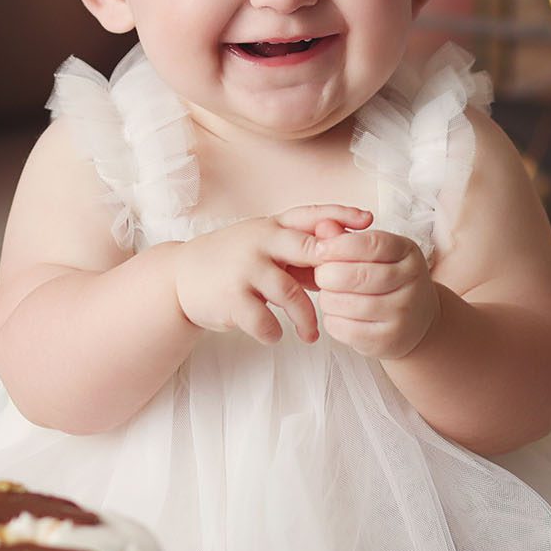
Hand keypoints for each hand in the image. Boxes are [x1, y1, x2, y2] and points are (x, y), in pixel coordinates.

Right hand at [173, 206, 371, 345]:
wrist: (181, 278)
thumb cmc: (232, 261)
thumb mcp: (263, 247)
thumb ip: (299, 252)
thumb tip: (344, 260)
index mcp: (271, 226)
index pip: (311, 214)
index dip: (341, 215)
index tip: (370, 222)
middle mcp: (259, 242)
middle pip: (307, 249)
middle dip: (331, 269)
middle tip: (348, 292)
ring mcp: (244, 269)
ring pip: (290, 294)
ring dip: (306, 319)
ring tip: (311, 335)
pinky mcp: (231, 298)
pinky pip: (264, 320)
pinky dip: (274, 332)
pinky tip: (276, 335)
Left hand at [313, 223, 439, 359]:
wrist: (416, 321)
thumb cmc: (388, 280)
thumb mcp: (375, 253)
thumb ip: (347, 238)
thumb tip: (322, 226)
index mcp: (408, 253)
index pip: (372, 244)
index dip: (340, 245)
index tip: (319, 248)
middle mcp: (412, 283)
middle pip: (358, 276)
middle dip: (328, 274)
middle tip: (321, 275)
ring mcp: (402, 314)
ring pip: (347, 303)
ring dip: (328, 298)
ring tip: (330, 294)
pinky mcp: (387, 340)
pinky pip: (344, 328)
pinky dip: (332, 319)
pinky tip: (339, 313)